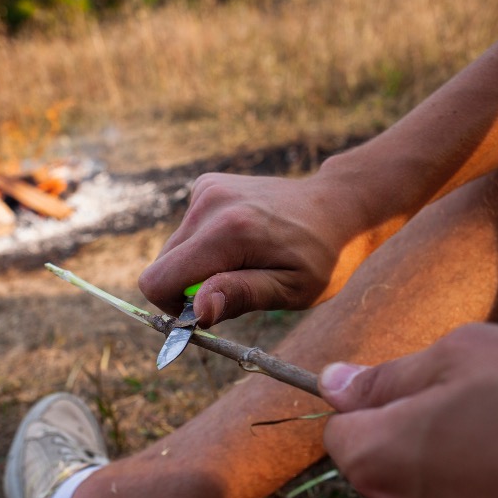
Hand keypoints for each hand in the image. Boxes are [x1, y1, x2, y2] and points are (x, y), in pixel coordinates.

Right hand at [138, 168, 399, 324]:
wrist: (339, 206)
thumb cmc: (322, 257)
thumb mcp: (291, 289)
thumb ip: (241, 296)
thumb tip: (196, 310)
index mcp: (228, 232)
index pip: (158, 280)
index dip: (174, 306)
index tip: (209, 312)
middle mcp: (210, 203)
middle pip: (163, 266)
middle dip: (190, 287)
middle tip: (237, 288)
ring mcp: (206, 189)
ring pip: (175, 250)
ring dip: (201, 266)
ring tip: (246, 262)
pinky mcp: (207, 184)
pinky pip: (188, 231)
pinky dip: (207, 245)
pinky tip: (243, 241)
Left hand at [319, 323, 497, 497]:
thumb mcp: (481, 355)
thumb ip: (396, 374)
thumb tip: (337, 384)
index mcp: (382, 464)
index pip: (341, 427)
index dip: (380, 394)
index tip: (434, 379)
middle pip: (389, 462)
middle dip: (430, 425)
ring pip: (439, 493)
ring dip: (474, 461)